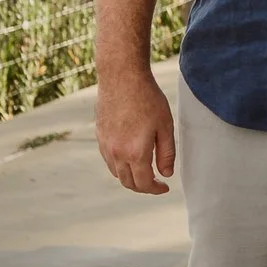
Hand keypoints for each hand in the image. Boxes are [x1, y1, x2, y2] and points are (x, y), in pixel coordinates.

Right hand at [97, 66, 175, 195]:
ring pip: (116, 173)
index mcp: (135, 153)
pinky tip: (130, 156)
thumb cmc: (148, 99)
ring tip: (144, 170)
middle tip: (155, 182)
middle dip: (143, 187)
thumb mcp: (165, 126)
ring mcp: (105, 145)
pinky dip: (119, 165)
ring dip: (130, 177)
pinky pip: (108, 160)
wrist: (122, 78)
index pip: (144, 183)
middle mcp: (117, 153)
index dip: (155, 189)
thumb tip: (166, 173)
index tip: (164, 187)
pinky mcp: (99, 136)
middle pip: (128, 182)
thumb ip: (166, 153)